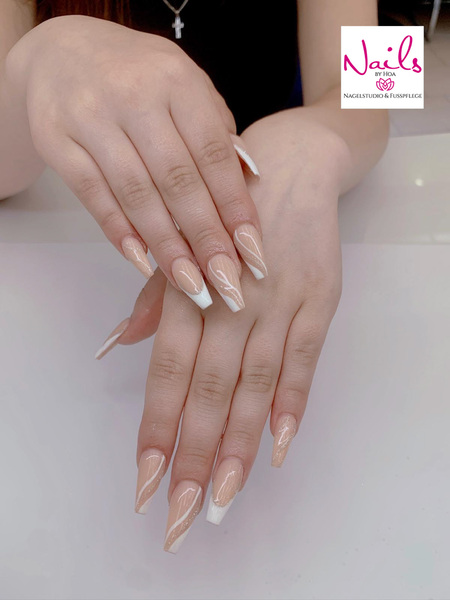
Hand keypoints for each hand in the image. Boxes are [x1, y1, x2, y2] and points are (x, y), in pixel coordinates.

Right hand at [6, 15, 264, 309]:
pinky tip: (145, 263)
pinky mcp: (57, 141)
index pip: (214, 154)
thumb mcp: (184, 86)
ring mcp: (91, 118)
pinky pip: (94, 196)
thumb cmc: (138, 77)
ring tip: (192, 286)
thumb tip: (250, 180)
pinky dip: (121, 233)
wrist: (62, 52)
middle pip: (178, 180)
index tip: (252, 253)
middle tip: (226, 283)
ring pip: (137, 194)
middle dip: (206, 238)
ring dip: (167, 247)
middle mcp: (134, 96)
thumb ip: (215, 130)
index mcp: (177, 81)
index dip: (235, 207)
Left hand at [100, 110, 347, 550]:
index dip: (158, 428)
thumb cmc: (224, 211)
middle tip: (182, 515)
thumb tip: (118, 346)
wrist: (290, 165)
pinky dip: (292, 403)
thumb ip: (154, 300)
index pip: (168, 373)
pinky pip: (305, 360)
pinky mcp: (318, 301)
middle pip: (210, 390)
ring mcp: (279, 303)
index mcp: (191, 291)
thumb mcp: (181, 245)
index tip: (148, 481)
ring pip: (255, 385)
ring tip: (223, 498)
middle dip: (195, 456)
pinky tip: (277, 447)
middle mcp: (232, 302)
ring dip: (238, 445)